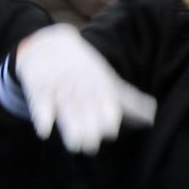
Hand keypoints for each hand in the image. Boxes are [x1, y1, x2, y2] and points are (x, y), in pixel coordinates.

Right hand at [12, 23, 155, 153]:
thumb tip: (150, 118)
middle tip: (90, 143)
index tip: (109, 130)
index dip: (109, 120)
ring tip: (75, 144)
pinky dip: (42, 118)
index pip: (107, 106)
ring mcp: (59, 90)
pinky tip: (45, 131)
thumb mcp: (108, 81)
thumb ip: (128, 101)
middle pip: (87, 112)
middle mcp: (80, 90)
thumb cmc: (84, 70)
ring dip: (72, 129)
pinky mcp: (38, 90)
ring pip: (66, 111)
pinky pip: (40, 104)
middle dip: (90, 130)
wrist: (49, 44)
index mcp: (99, 88)